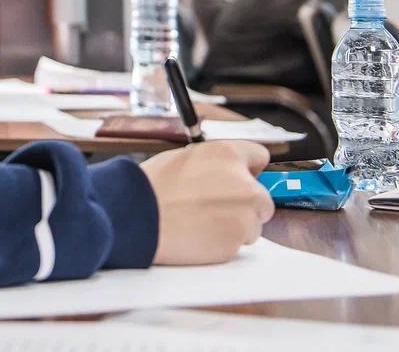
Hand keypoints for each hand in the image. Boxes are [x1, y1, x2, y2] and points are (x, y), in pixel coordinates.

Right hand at [140, 140, 274, 264]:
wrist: (135, 216)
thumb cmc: (151, 186)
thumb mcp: (184, 158)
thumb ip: (215, 164)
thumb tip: (227, 172)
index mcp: (228, 154)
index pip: (259, 157)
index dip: (248, 171)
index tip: (240, 180)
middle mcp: (243, 183)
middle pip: (262, 199)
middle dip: (244, 206)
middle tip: (212, 208)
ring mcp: (243, 214)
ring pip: (251, 224)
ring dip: (233, 226)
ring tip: (199, 222)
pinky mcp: (236, 241)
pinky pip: (237, 244)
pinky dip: (221, 243)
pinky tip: (197, 235)